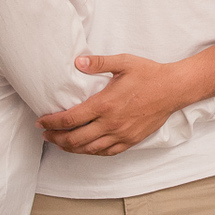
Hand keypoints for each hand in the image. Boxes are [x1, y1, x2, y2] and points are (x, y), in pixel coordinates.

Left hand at [36, 54, 184, 155]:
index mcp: (105, 105)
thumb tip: (78, 61)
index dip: (51, 123)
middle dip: (56, 139)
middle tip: (46, 134)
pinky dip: (90, 152)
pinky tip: (84, 148)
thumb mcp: (124, 62)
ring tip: (60, 143)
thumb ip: (99, 62)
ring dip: (70, 148)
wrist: (174, 89)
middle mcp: (111, 123)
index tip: (41, 122)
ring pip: (88, 149)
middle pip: (74, 139)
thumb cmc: (149, 74)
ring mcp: (121, 134)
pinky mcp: (130, 140)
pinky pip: (105, 152)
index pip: (70, 119)